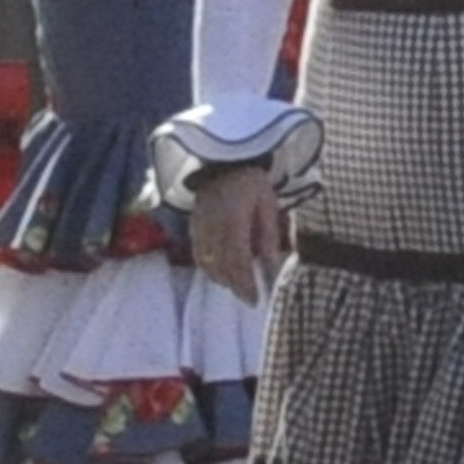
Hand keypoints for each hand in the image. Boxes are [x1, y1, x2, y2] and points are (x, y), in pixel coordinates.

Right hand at [189, 164, 287, 301]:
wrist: (222, 164)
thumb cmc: (251, 183)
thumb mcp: (268, 202)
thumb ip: (269, 232)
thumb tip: (270, 261)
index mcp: (233, 221)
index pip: (238, 260)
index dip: (245, 283)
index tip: (254, 299)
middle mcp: (213, 228)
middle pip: (221, 266)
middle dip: (234, 285)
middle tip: (248, 298)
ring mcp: (200, 228)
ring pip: (207, 263)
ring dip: (221, 278)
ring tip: (237, 287)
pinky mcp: (193, 226)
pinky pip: (198, 254)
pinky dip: (208, 267)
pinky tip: (219, 273)